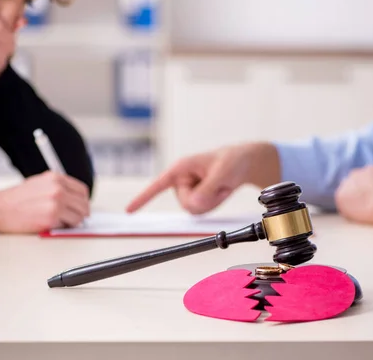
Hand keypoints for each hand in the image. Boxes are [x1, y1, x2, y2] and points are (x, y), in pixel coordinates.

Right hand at [0, 171, 90, 233]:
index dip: (83, 201)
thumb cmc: (17, 200)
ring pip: (79, 216)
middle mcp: (58, 188)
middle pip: (84, 204)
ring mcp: (56, 202)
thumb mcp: (40, 184)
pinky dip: (63, 228)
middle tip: (74, 219)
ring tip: (60, 222)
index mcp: (56, 178)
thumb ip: (58, 188)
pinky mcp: (52, 216)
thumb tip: (75, 200)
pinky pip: (68, 225)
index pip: (82, 190)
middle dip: (81, 214)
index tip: (79, 208)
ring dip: (73, 222)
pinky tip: (51, 224)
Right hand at [126, 143, 278, 213]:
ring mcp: (188, 190)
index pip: (158, 185)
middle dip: (205, 199)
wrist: (244, 163)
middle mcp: (181, 180)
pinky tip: (219, 191)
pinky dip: (213, 204)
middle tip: (219, 185)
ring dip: (211, 201)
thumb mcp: (222, 173)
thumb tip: (192, 206)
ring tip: (220, 185)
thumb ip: (207, 189)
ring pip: (193, 210)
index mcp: (181, 168)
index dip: (143, 198)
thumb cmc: (232, 161)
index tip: (129, 211)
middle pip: (185, 204)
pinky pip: (201, 212)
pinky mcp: (196, 198)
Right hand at [334, 165, 372, 224]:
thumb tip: (348, 205)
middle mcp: (344, 182)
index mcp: (340, 195)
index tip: (361, 203)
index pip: (343, 196)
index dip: (352, 200)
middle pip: (348, 185)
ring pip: (358, 177)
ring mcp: (357, 173)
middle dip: (356, 189)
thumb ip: (348, 208)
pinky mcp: (370, 168)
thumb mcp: (356, 216)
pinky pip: (370, 172)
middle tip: (369, 197)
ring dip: (364, 182)